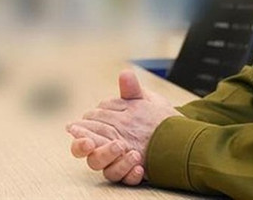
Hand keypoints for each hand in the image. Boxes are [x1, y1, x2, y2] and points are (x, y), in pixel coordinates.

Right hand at [67, 69, 179, 184]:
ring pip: (107, 170)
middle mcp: (110, 149)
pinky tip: (139, 167)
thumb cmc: (154, 116)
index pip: (85, 134)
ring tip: (129, 151)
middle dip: (90, 150)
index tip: (75, 127)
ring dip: (115, 161)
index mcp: (106, 131)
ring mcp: (121, 162)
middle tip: (97, 143)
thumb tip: (125, 73)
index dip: (79, 133)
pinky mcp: (134, 172)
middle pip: (91, 155)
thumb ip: (132, 91)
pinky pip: (127, 179)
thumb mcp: (145, 101)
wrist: (178, 132)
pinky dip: (131, 173)